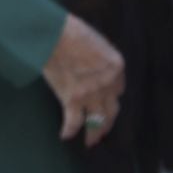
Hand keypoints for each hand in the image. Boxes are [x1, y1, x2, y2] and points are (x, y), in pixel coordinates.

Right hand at [42, 13, 124, 147]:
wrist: (53, 35)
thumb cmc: (71, 30)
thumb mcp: (96, 41)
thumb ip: (100, 58)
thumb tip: (92, 65)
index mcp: (116, 68)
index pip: (118, 88)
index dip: (110, 94)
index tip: (104, 98)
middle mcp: (108, 85)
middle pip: (112, 109)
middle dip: (108, 121)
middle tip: (103, 130)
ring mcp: (91, 95)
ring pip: (97, 120)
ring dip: (94, 133)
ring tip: (91, 142)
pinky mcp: (72, 100)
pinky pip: (73, 121)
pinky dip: (69, 130)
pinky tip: (65, 136)